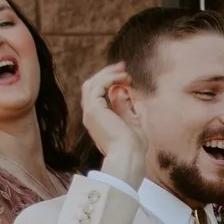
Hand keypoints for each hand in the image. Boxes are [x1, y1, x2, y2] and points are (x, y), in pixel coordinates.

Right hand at [77, 61, 143, 186]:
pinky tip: (123, 78)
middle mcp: (90, 115)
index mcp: (98, 120)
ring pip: (92, 84)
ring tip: (125, 72)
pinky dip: (109, 79)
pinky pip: (97, 86)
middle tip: (123, 67)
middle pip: (91, 86)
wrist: (129, 157)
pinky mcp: (93, 110)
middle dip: (107, 74)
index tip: (125, 76)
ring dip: (108, 74)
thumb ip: (125, 108)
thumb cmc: (134, 147)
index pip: (96, 94)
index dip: (109, 82)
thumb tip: (122, 92)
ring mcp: (90, 113)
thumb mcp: (132, 123)